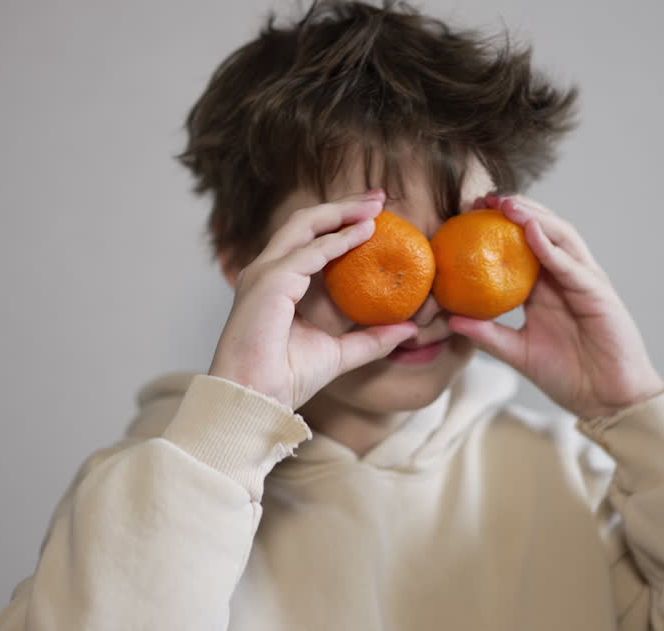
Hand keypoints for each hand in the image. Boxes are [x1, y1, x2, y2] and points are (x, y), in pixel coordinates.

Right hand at [208, 190, 417, 409]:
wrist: (254, 399)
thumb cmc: (284, 379)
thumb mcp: (339, 354)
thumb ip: (371, 340)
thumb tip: (409, 330)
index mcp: (276, 283)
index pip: (308, 239)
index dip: (340, 222)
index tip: (374, 215)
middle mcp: (266, 272)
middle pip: (306, 221)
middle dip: (343, 205)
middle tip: (379, 197)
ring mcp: (264, 273)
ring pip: (305, 225)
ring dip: (342, 211)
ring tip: (376, 206)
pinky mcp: (269, 282)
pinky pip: (309, 253)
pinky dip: (338, 240)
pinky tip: (364, 233)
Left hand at [448, 194, 663, 418]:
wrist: (606, 401)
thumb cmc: (568, 377)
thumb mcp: (518, 353)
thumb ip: (488, 334)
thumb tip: (450, 320)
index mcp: (546, 289)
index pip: (522, 246)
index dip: (498, 226)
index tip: (468, 212)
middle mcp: (566, 278)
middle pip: (543, 231)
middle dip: (516, 210)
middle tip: (483, 198)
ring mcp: (584, 282)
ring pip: (561, 238)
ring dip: (534, 217)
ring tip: (507, 204)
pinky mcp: (599, 294)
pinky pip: (573, 266)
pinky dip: (552, 248)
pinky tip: (532, 232)